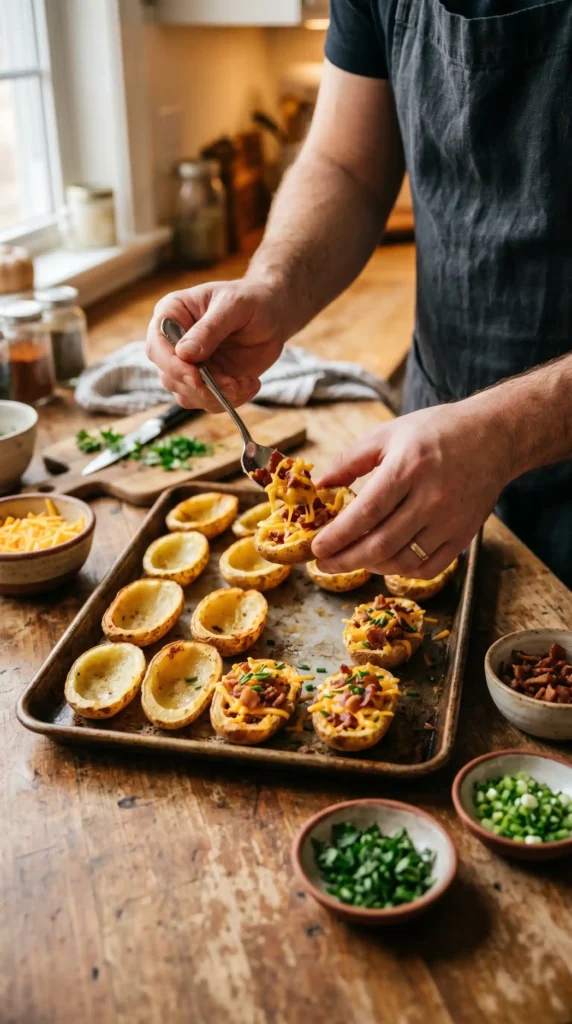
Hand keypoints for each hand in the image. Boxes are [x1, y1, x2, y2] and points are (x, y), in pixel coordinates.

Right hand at [145, 279, 285, 411]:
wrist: (272, 315)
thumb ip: (209, 329)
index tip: (196, 377)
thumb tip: (184, 353)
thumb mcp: (234, 306)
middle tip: (232, 384)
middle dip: (201, 387)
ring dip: (217, 397)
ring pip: (187, 395)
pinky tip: (250, 384)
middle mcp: (174, 343)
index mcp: (172, 314)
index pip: (156, 346)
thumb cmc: (251, 300)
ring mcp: (189, 365)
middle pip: (169, 377)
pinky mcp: (206, 381)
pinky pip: (208, 402)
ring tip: (247, 382)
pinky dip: (230, 400)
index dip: (172, 366)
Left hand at [311, 398, 509, 578]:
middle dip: (346, 560)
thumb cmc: (435, 432)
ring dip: (371, 567)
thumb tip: (321, 485)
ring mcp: (450, 520)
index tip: (317, 548)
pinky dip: (402, 571)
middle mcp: (431, 497)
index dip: (338, 536)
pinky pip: (429, 568)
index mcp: (408, 467)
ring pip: (403, 561)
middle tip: (324, 564)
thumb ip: (350, 459)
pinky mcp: (464, 535)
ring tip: (353, 559)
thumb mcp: (388, 434)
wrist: (493, 437)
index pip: (366, 512)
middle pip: (381, 544)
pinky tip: (386, 562)